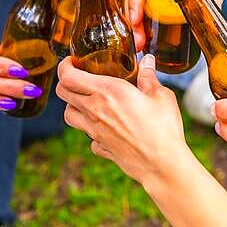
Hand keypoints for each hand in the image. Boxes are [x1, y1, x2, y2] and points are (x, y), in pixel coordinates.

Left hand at [56, 54, 191, 185]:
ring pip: (68, 115)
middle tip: (79, 78)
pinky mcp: (101, 148)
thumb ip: (149, 77)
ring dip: (74, 105)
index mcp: (108, 91)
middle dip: (66, 82)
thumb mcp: (161, 96)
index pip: (69, 76)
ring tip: (88, 101)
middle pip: (63, 93)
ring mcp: (95, 131)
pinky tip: (105, 127)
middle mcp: (95, 110)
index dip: (65, 66)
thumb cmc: (164, 128)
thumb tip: (147, 61)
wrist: (162, 164)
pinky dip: (91, 130)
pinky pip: (87, 137)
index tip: (72, 61)